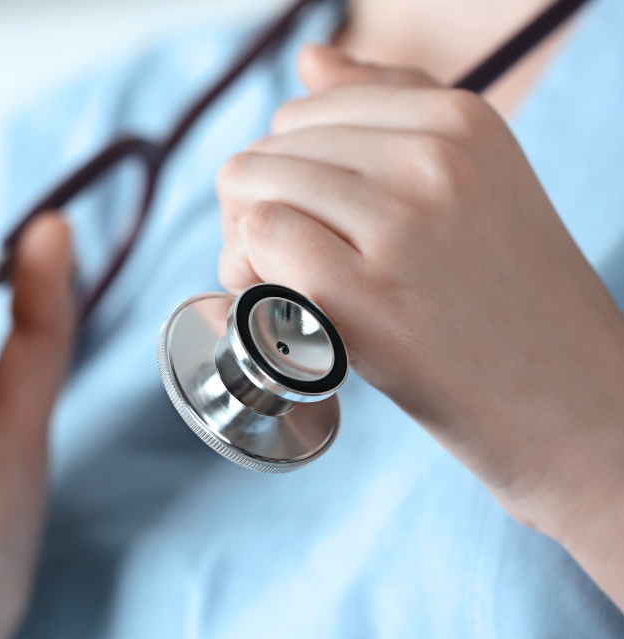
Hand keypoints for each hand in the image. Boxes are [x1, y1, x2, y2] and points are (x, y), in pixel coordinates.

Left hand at [217, 45, 623, 603]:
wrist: (567, 404)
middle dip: (260, 208)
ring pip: (250, 187)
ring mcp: (400, 223)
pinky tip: (286, 311)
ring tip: (290, 291)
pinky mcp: (364, 293)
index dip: (289, 172)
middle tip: (295, 269)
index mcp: (459, 117)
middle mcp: (432, 157)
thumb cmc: (503, 299)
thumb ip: (388, 112)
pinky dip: (248, 276)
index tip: (316, 225)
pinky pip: (256, 239)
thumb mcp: (472, 182)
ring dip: (245, 244)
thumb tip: (309, 60)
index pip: (304, 110)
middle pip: (268, 149)